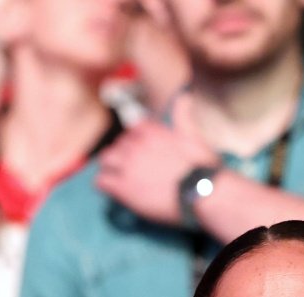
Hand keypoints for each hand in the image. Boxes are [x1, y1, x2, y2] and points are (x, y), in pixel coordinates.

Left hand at [94, 94, 220, 226]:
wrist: (202, 193)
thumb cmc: (202, 167)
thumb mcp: (194, 135)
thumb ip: (183, 115)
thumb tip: (183, 95)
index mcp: (152, 132)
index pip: (133, 128)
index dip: (136, 139)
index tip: (143, 150)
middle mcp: (137, 145)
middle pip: (118, 144)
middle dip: (123, 154)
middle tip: (132, 168)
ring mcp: (128, 166)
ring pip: (106, 159)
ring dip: (110, 167)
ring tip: (118, 177)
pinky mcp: (123, 187)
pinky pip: (101, 181)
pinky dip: (104, 184)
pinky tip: (113, 189)